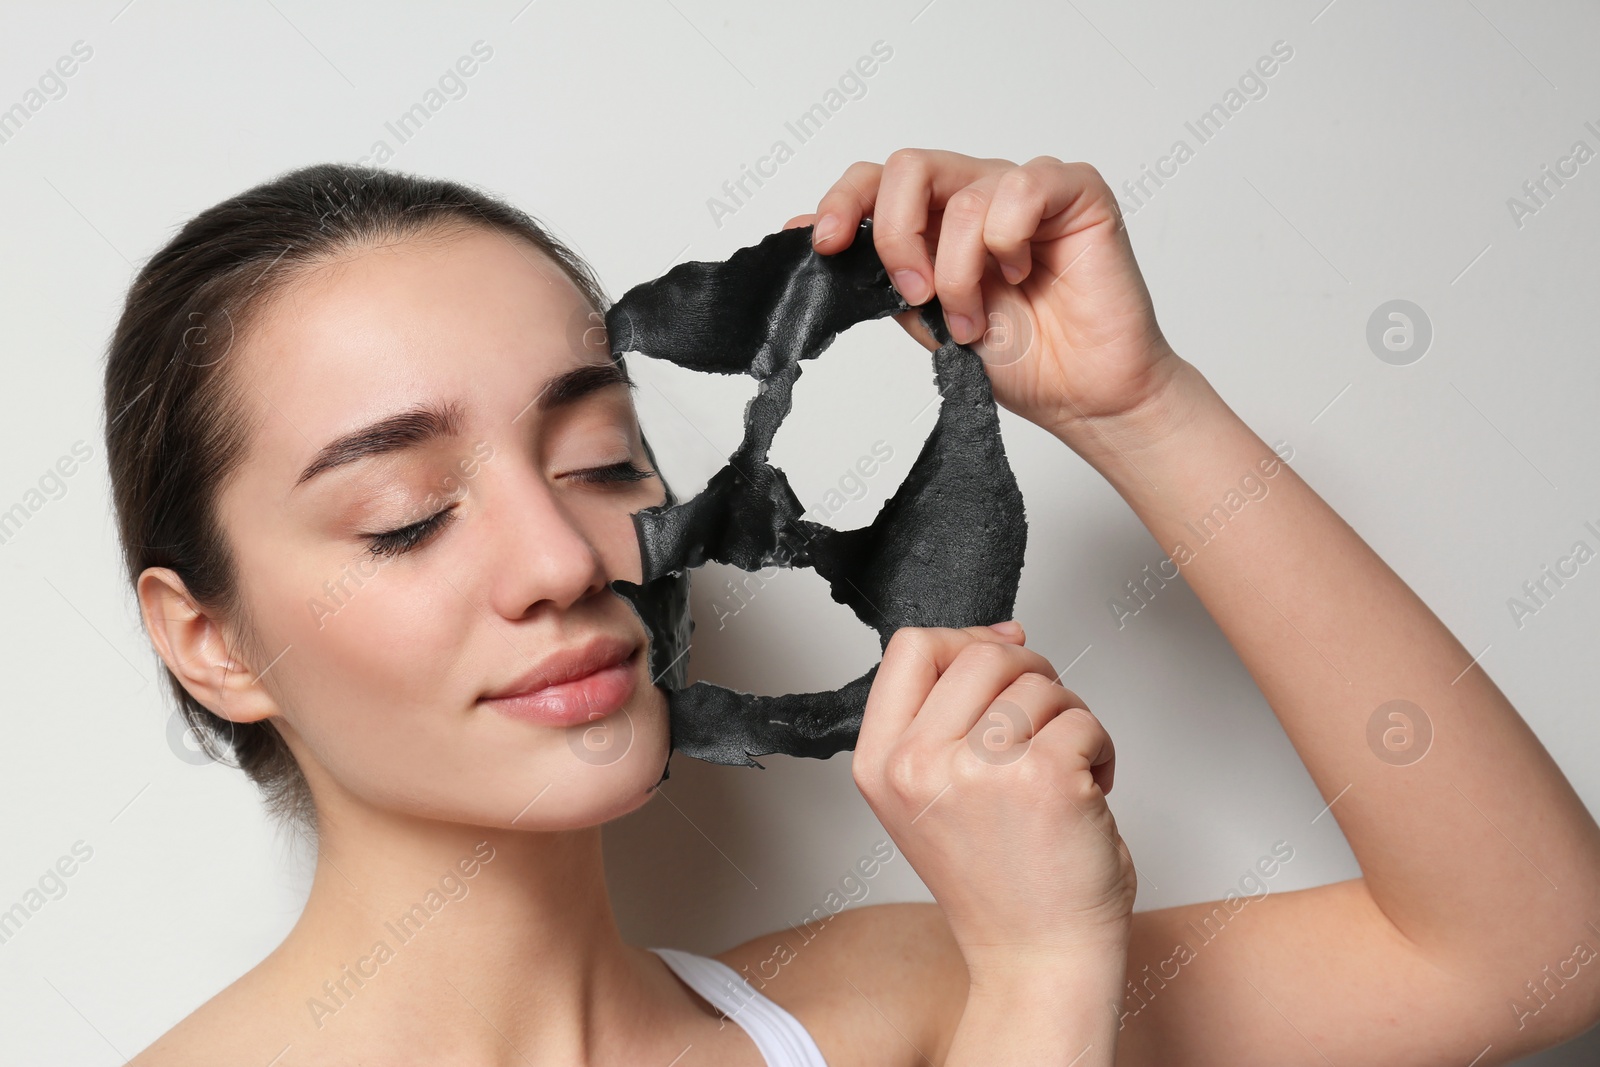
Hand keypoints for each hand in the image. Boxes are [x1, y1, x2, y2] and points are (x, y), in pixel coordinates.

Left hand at [785, 148, 1185, 443]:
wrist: (1081, 396)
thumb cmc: (1018, 359)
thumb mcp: (924, 319)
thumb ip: (875, 273)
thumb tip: (802, 230)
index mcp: (939, 220)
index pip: (879, 178)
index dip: (844, 201)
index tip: (825, 245)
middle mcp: (978, 195)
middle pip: (910, 167)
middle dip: (896, 234)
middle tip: (914, 293)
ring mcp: (1026, 189)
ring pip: (964, 195)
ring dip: (960, 272)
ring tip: (977, 319)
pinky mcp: (1075, 192)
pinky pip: (1023, 187)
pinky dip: (1010, 238)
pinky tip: (1025, 272)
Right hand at [851, 622, 1136, 985]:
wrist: (1037, 958)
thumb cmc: (999, 878)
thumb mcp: (931, 793)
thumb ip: (945, 716)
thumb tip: (1004, 636)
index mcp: (881, 764)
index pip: (912, 648)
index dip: (967, 639)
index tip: (1003, 658)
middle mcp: (918, 765)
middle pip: (982, 654)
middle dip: (1031, 676)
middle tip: (1046, 722)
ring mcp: (978, 772)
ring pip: (1039, 684)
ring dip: (1069, 718)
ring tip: (1064, 771)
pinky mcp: (1043, 779)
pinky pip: (1083, 720)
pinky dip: (1101, 750)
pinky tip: (1088, 791)